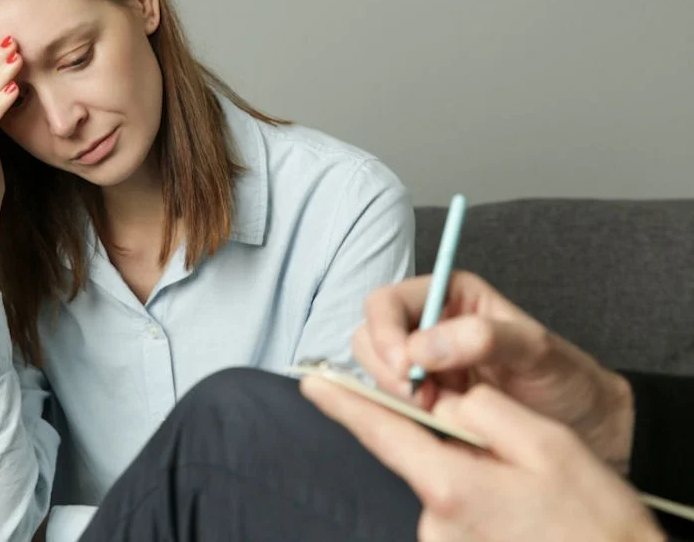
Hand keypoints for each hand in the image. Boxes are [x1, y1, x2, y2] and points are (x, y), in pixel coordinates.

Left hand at [301, 378, 664, 541]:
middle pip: (417, 454)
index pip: (380, 432)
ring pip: (439, 480)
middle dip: (440, 434)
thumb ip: (482, 411)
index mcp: (449, 485)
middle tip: (500, 446)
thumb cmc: (591, 518)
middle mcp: (433, 521)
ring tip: (522, 483)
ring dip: (465, 468)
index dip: (344, 403)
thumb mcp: (545, 444)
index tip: (313, 383)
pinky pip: (453, 506)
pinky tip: (513, 502)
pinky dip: (473, 493)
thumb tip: (447, 404)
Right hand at [354, 271, 634, 470]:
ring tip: (434, 409)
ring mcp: (424, 368)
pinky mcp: (426, 405)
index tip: (402, 367)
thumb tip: (421, 348)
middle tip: (421, 396)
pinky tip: (435, 424)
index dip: (385, 331)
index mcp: (449, 297)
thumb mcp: (535, 349)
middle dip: (385, 367)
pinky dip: (402, 416)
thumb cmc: (568, 379)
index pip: (388, 302)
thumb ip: (482, 337)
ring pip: (375, 372)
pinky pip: (392, 406)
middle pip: (370, 335)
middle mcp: (428, 327)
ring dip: (393, 393)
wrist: (591, 428)